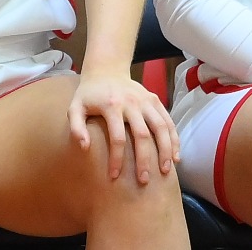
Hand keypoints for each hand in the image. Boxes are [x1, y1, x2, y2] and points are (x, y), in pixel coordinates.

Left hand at [69, 70, 177, 184]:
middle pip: (142, 134)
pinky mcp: (155, 100)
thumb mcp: (75, 108)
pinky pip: (168, 120)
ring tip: (165, 171)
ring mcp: (146, 100)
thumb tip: (85, 147)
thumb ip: (76, 127)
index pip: (117, 137)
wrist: (107, 70)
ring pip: (161, 127)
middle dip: (144, 159)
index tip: (114, 177)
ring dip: (165, 149)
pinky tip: (176, 156)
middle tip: (143, 181)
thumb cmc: (89, 95)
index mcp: (112, 105)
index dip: (116, 159)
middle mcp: (132, 102)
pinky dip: (174, 138)